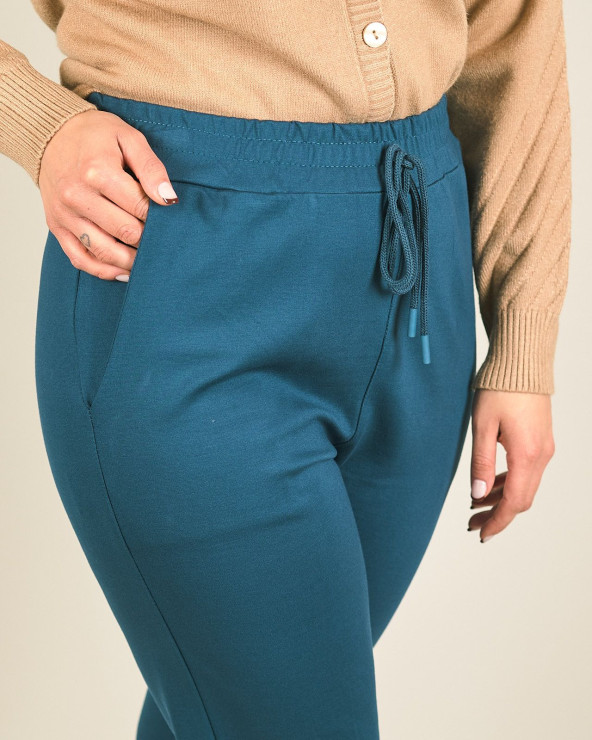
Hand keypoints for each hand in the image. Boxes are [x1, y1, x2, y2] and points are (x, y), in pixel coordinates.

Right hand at [38, 108, 178, 280]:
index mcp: (97, 172)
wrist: (51, 134)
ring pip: (104, 252)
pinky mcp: (57, 227)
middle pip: (125, 232)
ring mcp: (65, 214)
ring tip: (149, 260)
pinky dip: (104, 271)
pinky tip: (124, 271)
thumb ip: (151, 168)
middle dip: (148, 239)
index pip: (140, 208)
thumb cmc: (95, 136)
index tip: (167, 218)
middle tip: (162, 239)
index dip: (158, 217)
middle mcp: (77, 196)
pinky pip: (80, 259)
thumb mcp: (129, 138)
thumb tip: (169, 199)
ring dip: (131, 261)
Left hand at [468, 389, 554, 542]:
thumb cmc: (499, 389)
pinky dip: (509, 483)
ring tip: (475, 504)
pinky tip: (490, 484)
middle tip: (472, 522)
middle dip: (498, 514)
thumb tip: (478, 494)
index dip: (497, 521)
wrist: (522, 362)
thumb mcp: (483, 426)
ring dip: (502, 499)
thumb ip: (481, 462)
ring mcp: (544, 448)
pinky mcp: (541, 440)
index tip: (481, 534)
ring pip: (525, 486)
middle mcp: (541, 456)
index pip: (514, 502)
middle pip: (522, 499)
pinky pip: (527, 472)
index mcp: (527, 455)